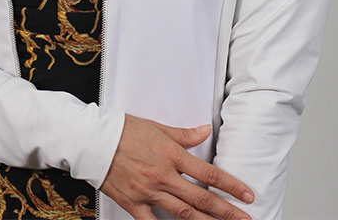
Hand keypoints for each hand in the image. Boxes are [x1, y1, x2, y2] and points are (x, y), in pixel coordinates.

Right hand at [100, 115, 253, 219]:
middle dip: (227, 212)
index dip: (231, 186)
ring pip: (183, 214)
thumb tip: (205, 131)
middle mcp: (162, 176)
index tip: (247, 195)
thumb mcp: (156, 127)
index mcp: (170, 155)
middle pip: (201, 199)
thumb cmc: (121, 130)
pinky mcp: (133, 203)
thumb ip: (184, 135)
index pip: (208, 173)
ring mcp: (148, 192)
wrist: (91, 140)